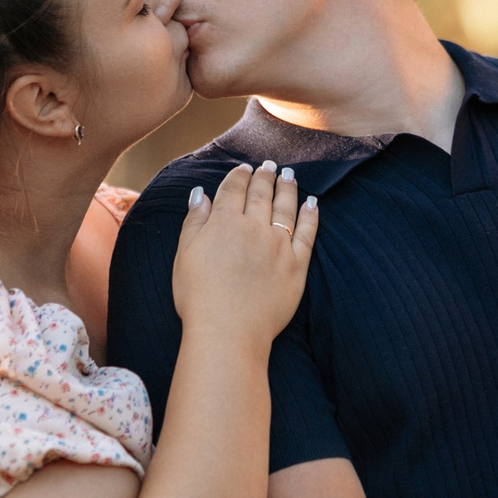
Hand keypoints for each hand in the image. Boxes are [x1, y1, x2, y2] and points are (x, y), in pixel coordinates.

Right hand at [172, 161, 317, 350]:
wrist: (228, 332)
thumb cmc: (198, 298)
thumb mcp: (184, 255)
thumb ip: (194, 222)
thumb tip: (200, 194)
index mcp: (224, 223)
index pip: (234, 190)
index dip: (239, 176)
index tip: (245, 168)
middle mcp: (254, 228)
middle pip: (262, 194)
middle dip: (265, 176)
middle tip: (270, 165)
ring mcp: (279, 246)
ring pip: (286, 207)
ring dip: (288, 188)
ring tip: (289, 175)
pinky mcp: (297, 265)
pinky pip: (308, 233)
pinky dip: (311, 215)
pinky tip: (312, 203)